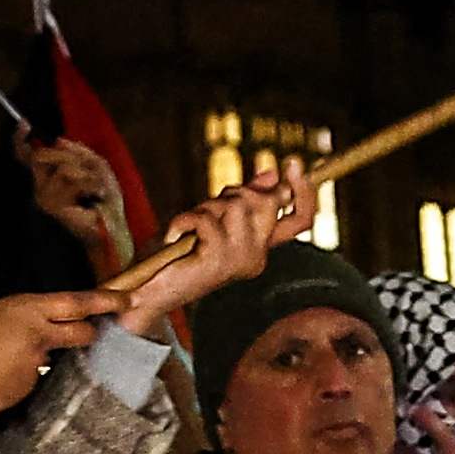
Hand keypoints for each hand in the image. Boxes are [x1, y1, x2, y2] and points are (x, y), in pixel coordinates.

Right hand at [0, 289, 115, 432]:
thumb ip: (15, 318)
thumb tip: (28, 324)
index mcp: (26, 309)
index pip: (77, 302)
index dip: (105, 301)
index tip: (126, 300)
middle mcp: (39, 335)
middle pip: (82, 332)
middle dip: (90, 332)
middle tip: (93, 332)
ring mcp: (38, 365)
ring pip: (54, 358)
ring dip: (42, 358)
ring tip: (6, 361)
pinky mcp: (31, 390)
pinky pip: (34, 378)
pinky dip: (22, 377)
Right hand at [19, 136, 135, 281]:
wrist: (113, 230)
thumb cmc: (106, 203)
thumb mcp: (98, 169)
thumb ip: (79, 152)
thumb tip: (58, 140)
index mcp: (49, 180)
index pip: (25, 157)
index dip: (19, 140)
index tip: (24, 123)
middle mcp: (41, 190)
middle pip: (43, 155)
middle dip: (73, 156)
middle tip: (94, 170)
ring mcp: (44, 199)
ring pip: (63, 167)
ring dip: (88, 173)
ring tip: (100, 188)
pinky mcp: (52, 206)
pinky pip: (70, 178)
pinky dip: (90, 181)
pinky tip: (99, 195)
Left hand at [112, 156, 312, 339]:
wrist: (151, 290)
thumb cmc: (179, 253)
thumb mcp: (214, 219)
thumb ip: (243, 200)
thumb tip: (272, 174)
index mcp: (259, 248)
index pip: (300, 220)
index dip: (303, 191)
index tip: (293, 163)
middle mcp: (256, 257)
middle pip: (267, 203)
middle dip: (235, 193)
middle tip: (208, 207)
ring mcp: (239, 260)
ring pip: (235, 205)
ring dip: (206, 207)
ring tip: (189, 227)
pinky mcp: (217, 261)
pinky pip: (206, 219)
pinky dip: (184, 220)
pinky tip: (173, 236)